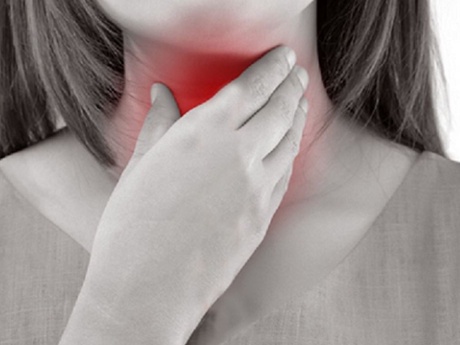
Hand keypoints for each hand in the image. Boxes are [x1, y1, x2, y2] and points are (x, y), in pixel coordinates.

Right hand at [62, 45, 308, 344]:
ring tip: (299, 104)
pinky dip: (290, 153)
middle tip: (296, 73)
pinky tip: (288, 148)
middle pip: (279, 109)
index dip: (272, 67)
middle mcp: (239, 155)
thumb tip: (163, 93)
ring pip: (289, 142)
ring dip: (297, 117)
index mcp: (204, 133)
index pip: (252, 87)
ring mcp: (257, 188)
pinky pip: (284, 176)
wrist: (150, 287)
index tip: (282, 56)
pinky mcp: (263, 217)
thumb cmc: (133, 227)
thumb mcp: (141, 165)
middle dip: (291, 86)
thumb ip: (159, 123)